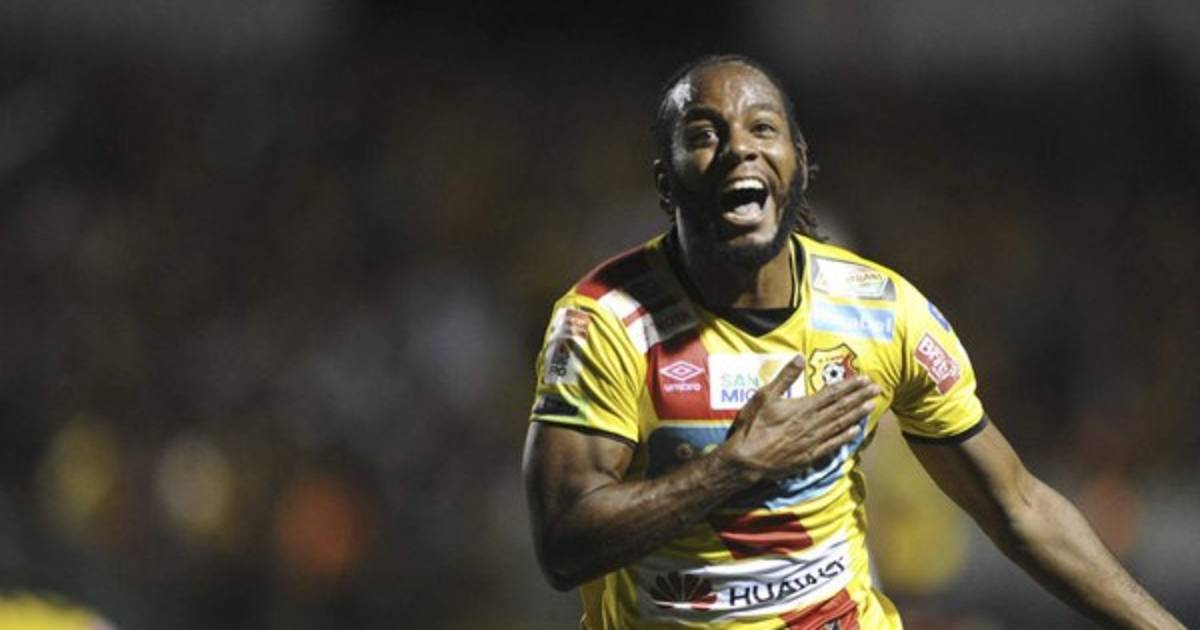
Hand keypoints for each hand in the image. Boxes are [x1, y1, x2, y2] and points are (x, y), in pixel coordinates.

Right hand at [716, 354, 879, 481]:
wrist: (747, 460)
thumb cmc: (753, 426)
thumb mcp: (764, 396)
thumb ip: (784, 377)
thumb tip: (799, 357)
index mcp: (802, 407)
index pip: (831, 393)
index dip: (849, 386)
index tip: (864, 379)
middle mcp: (812, 423)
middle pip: (841, 407)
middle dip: (859, 397)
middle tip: (877, 389)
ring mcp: (813, 441)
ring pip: (840, 424)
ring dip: (857, 414)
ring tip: (872, 406)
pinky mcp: (809, 456)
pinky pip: (833, 445)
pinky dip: (845, 437)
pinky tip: (856, 432)